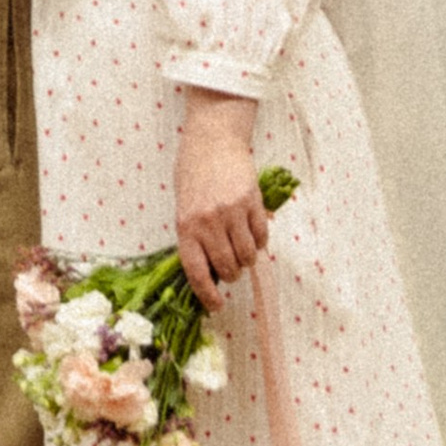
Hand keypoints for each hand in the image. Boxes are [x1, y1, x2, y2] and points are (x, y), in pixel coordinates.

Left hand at [175, 89, 267, 304]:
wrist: (212, 138)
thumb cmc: (193, 173)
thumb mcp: (184, 206)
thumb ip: (194, 237)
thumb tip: (209, 271)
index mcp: (186, 226)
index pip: (197, 272)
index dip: (208, 295)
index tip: (217, 306)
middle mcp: (208, 222)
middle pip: (227, 267)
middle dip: (231, 275)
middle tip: (232, 269)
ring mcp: (232, 212)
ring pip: (247, 256)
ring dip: (247, 260)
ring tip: (243, 251)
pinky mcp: (252, 202)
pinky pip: (262, 236)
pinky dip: (260, 242)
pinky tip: (253, 234)